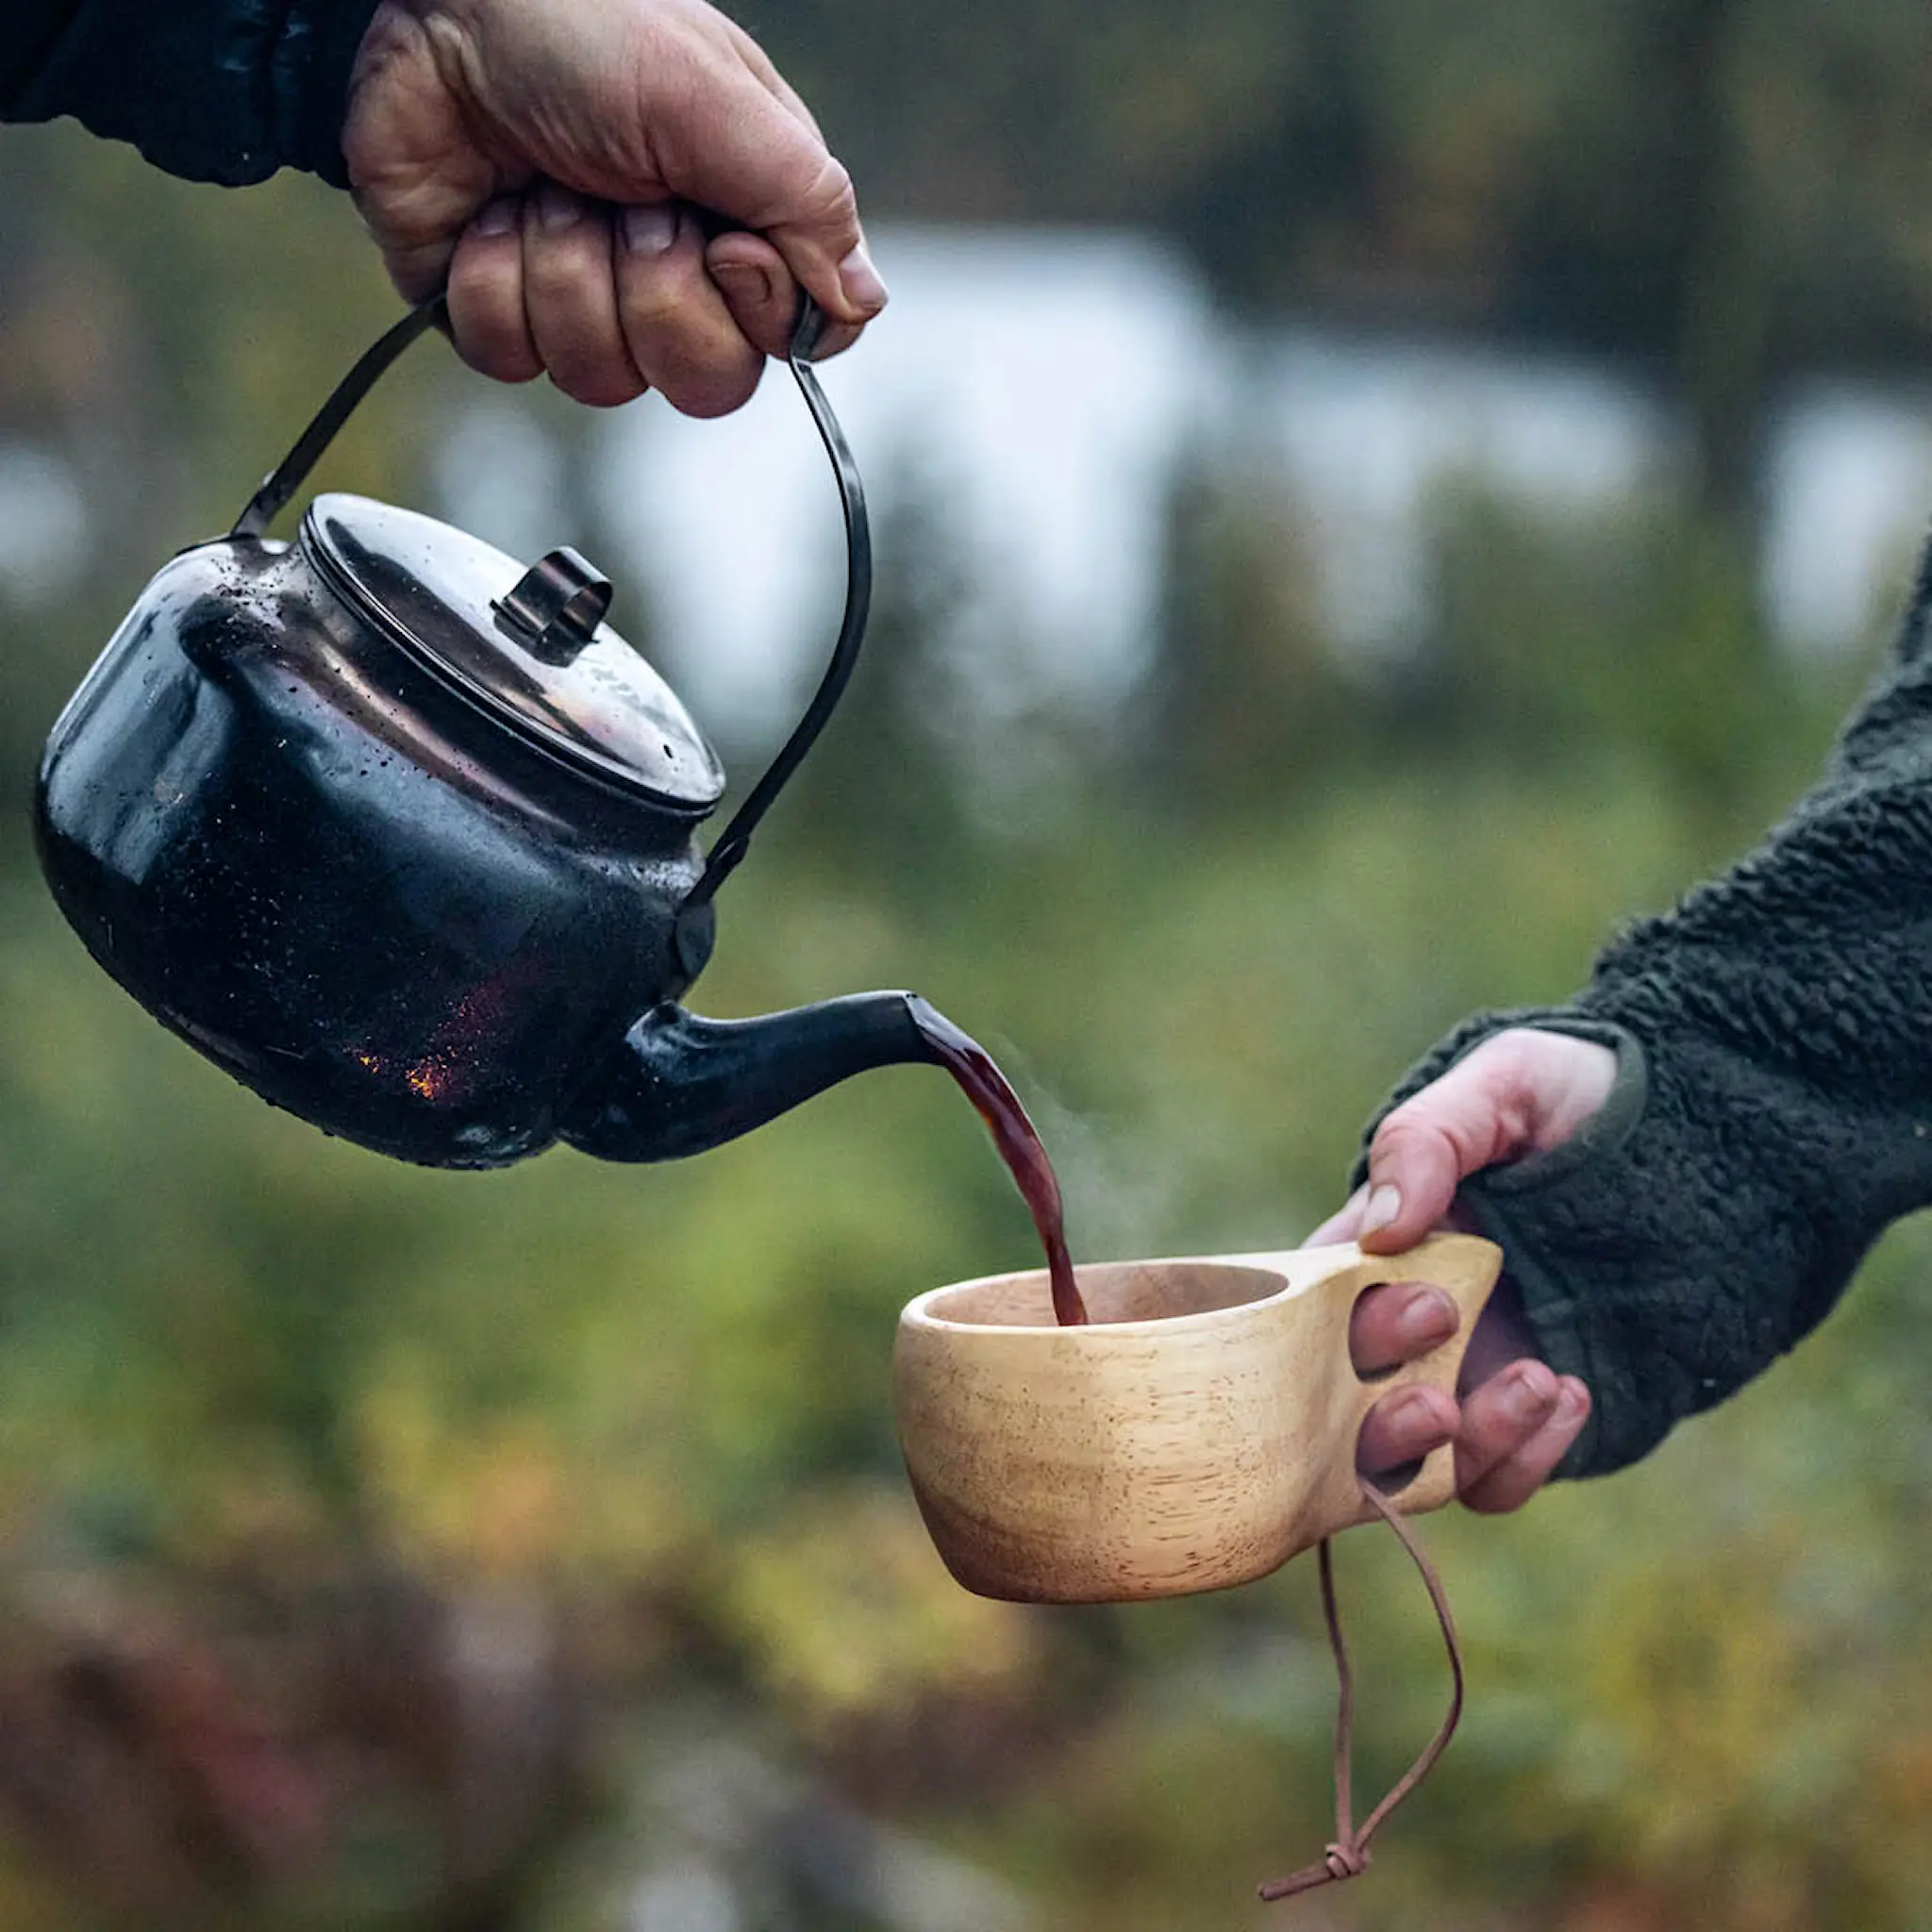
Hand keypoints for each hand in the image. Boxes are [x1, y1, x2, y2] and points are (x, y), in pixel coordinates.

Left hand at [342, 0, 886, 415]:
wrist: (435, 8)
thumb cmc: (582, 27)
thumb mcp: (717, 100)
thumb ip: (805, 204)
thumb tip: (863, 303)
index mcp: (747, 223)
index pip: (791, 339)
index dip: (752, 307)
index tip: (718, 238)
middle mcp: (677, 276)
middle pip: (706, 382)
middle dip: (653, 291)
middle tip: (622, 202)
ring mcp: (588, 302)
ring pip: (603, 378)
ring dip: (564, 270)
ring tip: (545, 187)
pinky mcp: (503, 314)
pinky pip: (512, 360)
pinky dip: (492, 279)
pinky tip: (491, 214)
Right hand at [1309, 1028, 1616, 1512]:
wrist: (1707, 1141)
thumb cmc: (1576, 1095)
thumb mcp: (1504, 1085)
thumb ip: (1429, 1139)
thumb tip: (1378, 1231)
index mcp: (1373, 1250)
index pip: (1310, 1315)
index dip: (1336, 1333)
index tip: (1425, 1298)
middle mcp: (1404, 1329)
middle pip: (1344, 1415)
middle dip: (1382, 1419)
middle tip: (1445, 1388)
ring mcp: (1464, 1381)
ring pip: (1418, 1467)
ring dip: (1463, 1446)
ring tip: (1539, 1381)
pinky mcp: (1528, 1424)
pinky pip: (1496, 1483)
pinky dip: (1522, 1462)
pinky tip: (1573, 1392)